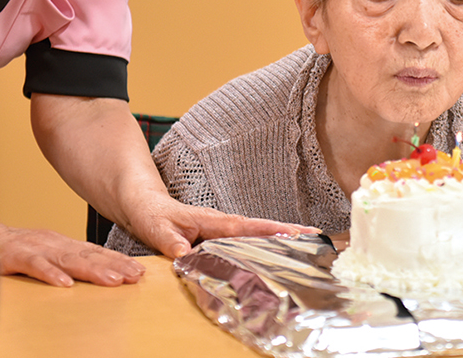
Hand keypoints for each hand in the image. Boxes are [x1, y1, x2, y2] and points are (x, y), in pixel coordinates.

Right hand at [0, 217, 145, 287]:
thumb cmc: (13, 250)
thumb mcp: (46, 254)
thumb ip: (67, 262)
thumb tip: (95, 274)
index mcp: (62, 243)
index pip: (96, 252)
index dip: (118, 261)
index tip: (139, 271)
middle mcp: (53, 242)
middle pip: (89, 255)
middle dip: (115, 266)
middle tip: (136, 276)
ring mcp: (35, 247)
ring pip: (69, 259)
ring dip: (93, 270)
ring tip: (114, 280)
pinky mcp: (14, 255)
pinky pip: (34, 265)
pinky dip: (50, 274)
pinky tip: (65, 283)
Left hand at [123, 192, 318, 258]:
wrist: (144, 205)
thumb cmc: (151, 214)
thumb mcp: (155, 227)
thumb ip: (169, 240)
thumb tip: (183, 253)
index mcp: (213, 221)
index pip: (248, 226)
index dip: (272, 230)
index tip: (297, 232)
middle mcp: (223, 224)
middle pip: (262, 229)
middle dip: (290, 232)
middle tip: (318, 238)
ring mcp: (223, 230)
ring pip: (257, 235)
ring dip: (282, 239)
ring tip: (310, 247)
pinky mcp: (220, 238)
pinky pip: (247, 242)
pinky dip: (266, 246)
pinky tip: (278, 257)